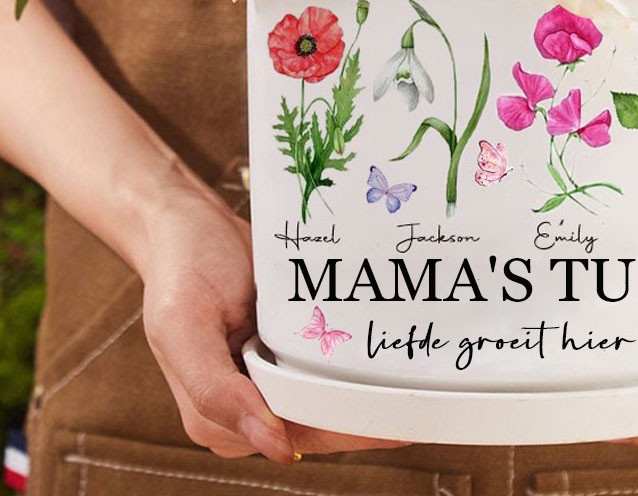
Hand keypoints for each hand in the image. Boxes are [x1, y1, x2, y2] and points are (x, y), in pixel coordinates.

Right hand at [139, 167, 405, 463]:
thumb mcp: (183, 328)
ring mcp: (268, 371)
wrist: (187, 222)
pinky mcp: (284, 344)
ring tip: (420, 375)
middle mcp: (248, 402)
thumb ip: (216, 393)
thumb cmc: (181, 269)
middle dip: (369, 411)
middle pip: (322, 419)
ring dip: (368, 386)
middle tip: (423, 393)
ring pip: (329, 392)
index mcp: (218, 416)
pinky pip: (325, 360)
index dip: (350, 429)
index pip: (298, 434)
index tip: (399, 420)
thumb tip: (276, 448)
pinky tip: (390, 350)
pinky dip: (353, 358)